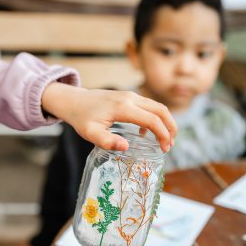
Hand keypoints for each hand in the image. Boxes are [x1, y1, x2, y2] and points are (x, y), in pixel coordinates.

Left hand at [41, 83, 176, 151]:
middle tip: (170, 146)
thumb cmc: (81, 117)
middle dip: (171, 128)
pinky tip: (145, 132)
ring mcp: (130, 95)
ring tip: (164, 141)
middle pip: (161, 110)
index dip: (163, 135)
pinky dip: (154, 118)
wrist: (74, 100)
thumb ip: (107, 141)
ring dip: (165, 122)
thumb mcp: (90, 133)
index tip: (165, 150)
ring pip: (157, 106)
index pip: (152, 120)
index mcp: (123, 107)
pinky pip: (148, 105)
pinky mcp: (128, 96)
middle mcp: (130, 98)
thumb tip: (126, 147)